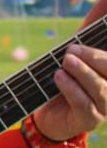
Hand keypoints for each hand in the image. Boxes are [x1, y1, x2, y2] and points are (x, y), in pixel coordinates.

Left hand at [30, 0, 106, 143]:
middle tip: (71, 49)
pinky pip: (85, 104)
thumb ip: (91, 27)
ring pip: (102, 88)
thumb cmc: (68, 76)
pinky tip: (58, 77)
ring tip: (66, 61)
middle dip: (95, 58)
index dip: (106, 36)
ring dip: (83, 73)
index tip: (89, 36)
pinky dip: (71, 88)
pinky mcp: (90, 119)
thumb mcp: (78, 49)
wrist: (47, 112)